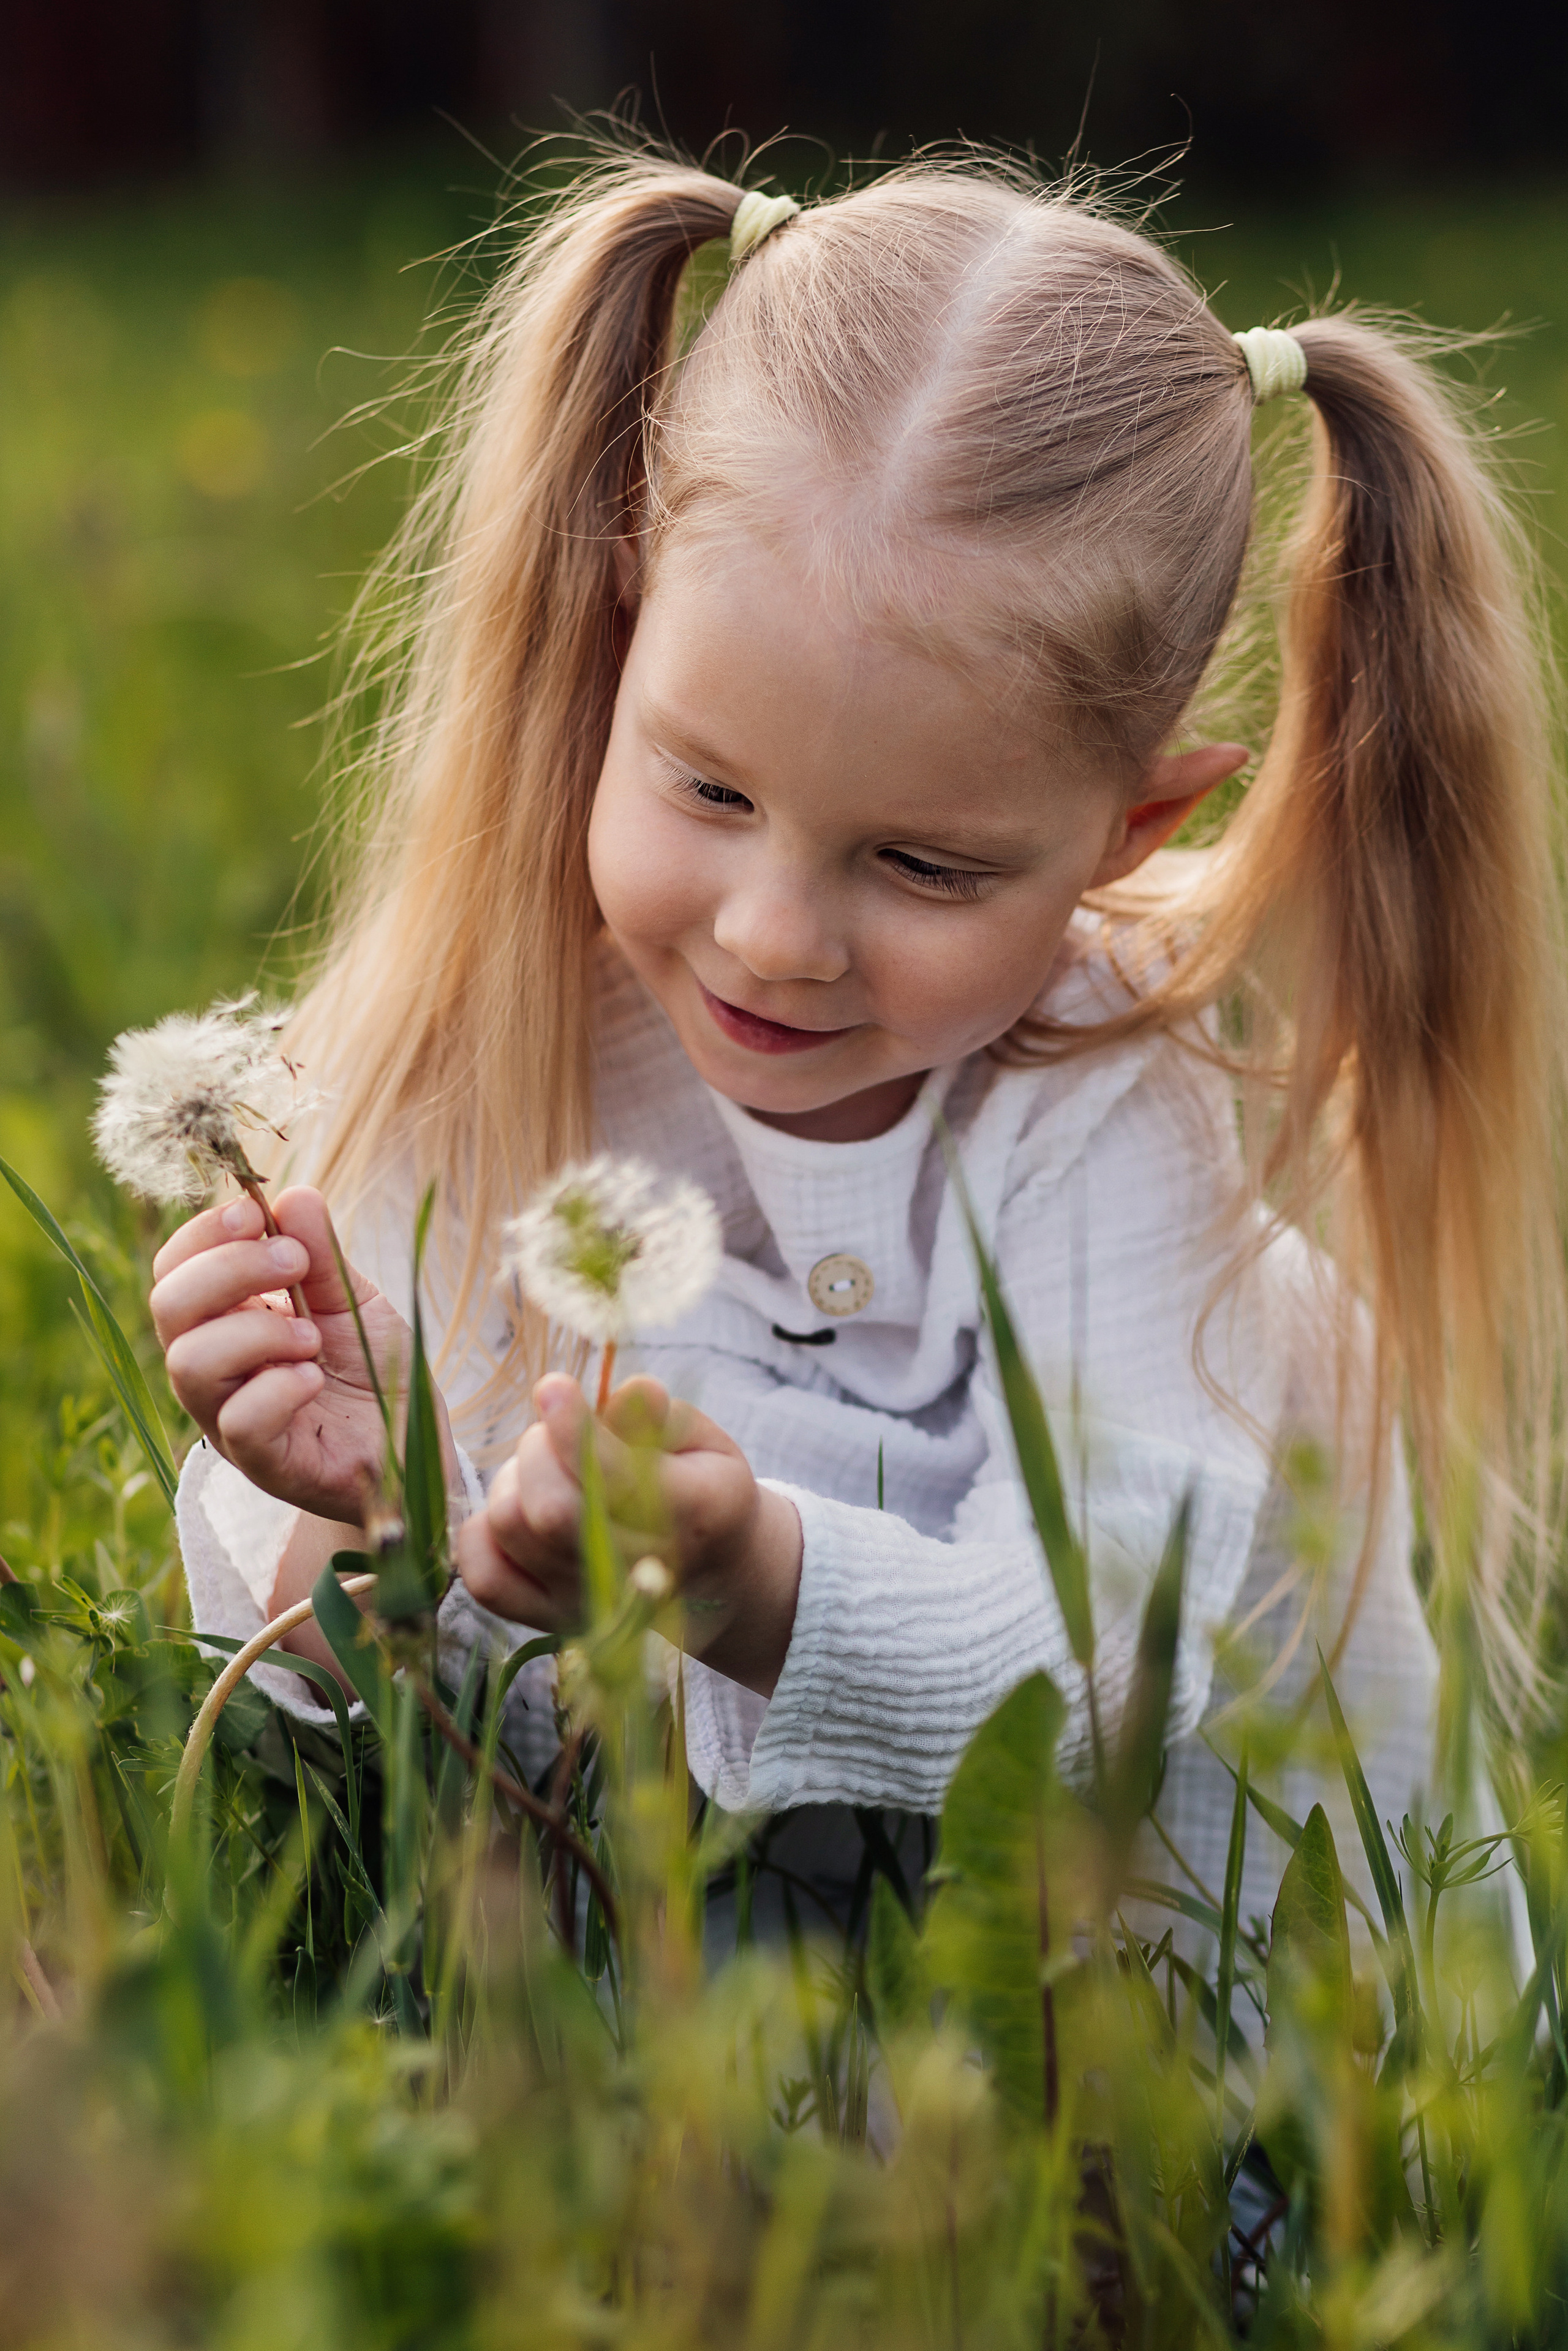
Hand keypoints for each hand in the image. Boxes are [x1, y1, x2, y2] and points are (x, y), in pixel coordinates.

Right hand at [151, 1185, 448, 1528]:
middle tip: (295, 1262)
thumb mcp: (355, 1301)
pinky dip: (277, 1387)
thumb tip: (294, 1194)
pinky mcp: (265, 1464)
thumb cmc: (376, 1372)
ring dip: (255, 1329)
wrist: (415, 1447)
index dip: (204, 1234)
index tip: (257, 1214)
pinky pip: (239, 1422)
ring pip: (190, 1363)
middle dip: (228, 1268)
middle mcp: (216, 1371)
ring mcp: (231, 1420)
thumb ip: (323, 1256)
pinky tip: (315, 1376)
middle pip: (169, 1307)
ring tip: (311, 1335)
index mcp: (226, 1321)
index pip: (175, 1269)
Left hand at [456, 1374, 802, 1696]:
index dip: (571, 1427)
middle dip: (540, 1449)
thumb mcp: (705, 1442)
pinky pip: (484, 1577)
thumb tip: (629, 1393)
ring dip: (514, 1481)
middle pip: (549, 1510)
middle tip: (556, 1432)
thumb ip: (662, 1416)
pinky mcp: (548, 1619)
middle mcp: (637, 1575)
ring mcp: (589, 1604)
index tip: (552, 1387)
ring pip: (510, 1527)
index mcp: (692, 1517)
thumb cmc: (701, 1491)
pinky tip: (517, 1507)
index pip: (613, 1478)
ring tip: (545, 1470)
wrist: (709, 1575)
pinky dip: (484, 1533)